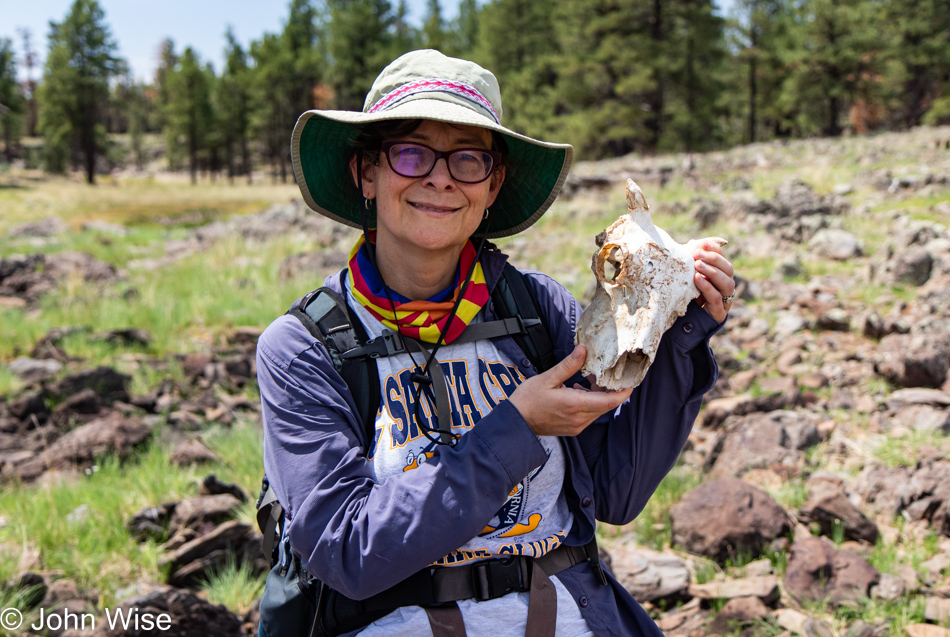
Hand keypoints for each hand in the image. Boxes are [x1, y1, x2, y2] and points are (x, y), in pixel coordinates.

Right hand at [509, 345, 633, 436]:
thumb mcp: (547, 378)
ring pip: (598, 410)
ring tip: (588, 379)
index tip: (631, 381)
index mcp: (575, 405)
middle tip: (606, 372)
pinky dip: (590, 402)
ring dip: (599, 395)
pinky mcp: (573, 428)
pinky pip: (589, 415)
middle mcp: (579, 419)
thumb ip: (568, 365)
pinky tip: (577, 390)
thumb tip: (583, 350)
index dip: (623, 392)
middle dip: (610, 389)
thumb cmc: (528, 400)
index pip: (609, 401)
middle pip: (606, 405)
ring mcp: (577, 426)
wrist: (516, 422)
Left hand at [692, 238, 735, 322]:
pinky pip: (717, 298)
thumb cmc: (687, 296)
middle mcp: (726, 286)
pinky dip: (708, 287)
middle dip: (714, 259)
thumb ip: (692, 262)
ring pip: (727, 283)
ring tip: (697, 265)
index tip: (702, 244)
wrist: (685, 324)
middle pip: (729, 269)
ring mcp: (725, 300)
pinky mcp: (719, 312)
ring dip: (713, 272)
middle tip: (697, 254)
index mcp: (721, 275)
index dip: (715, 250)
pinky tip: (697, 279)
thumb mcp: (688, 277)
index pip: (723, 259)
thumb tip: (692, 243)